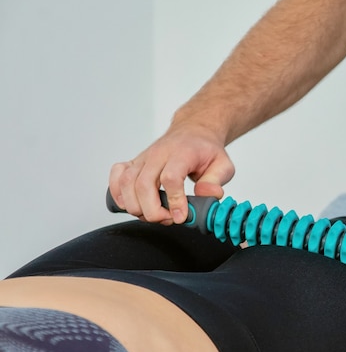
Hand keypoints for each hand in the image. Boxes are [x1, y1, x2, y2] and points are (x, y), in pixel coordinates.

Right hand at [109, 122, 234, 224]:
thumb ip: (216, 181)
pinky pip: (116, 177)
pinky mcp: (134, 163)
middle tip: (169, 219)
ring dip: (137, 207)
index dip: (174, 201)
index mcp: (182, 153)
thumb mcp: (223, 165)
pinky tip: (131, 205)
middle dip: (153, 210)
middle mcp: (159, 154)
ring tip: (156, 215)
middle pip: (144, 184)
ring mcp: (143, 158)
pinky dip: (118, 194)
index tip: (181, 217)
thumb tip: (207, 195)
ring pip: (127, 183)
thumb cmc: (206, 150)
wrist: (193, 132)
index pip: (171, 178)